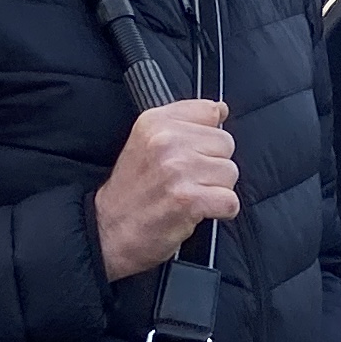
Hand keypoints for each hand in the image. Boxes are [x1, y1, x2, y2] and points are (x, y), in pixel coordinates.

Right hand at [93, 97, 241, 279]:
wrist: (109, 232)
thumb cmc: (132, 191)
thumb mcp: (146, 141)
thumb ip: (184, 121)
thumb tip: (220, 109)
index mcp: (156, 121)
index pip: (210, 111)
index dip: (206, 136)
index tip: (190, 153)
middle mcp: (166, 141)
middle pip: (226, 143)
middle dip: (213, 165)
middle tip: (187, 180)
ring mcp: (178, 169)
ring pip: (230, 173)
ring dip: (217, 190)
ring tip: (189, 195)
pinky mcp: (189, 199)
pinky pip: (230, 201)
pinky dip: (221, 211)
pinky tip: (198, 211)